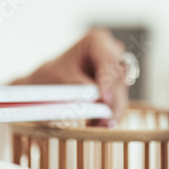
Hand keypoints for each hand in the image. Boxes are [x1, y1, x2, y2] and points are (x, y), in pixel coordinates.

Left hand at [12, 27, 129, 124]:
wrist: (46, 83)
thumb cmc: (50, 76)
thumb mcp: (61, 79)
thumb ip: (80, 88)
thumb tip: (100, 99)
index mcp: (97, 41)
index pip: (110, 61)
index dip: (109, 81)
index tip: (105, 100)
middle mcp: (112, 52)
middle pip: (120, 79)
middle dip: (112, 102)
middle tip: (103, 122)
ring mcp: (116, 69)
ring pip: (122, 93)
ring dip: (111, 113)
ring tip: (96, 127)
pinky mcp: (117, 87)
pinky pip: (119, 103)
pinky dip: (110, 116)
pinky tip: (98, 126)